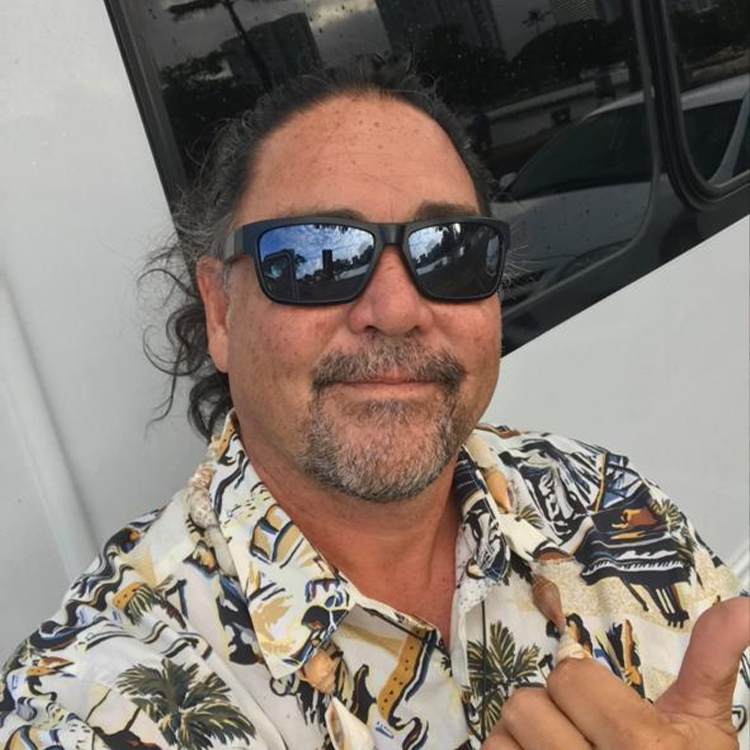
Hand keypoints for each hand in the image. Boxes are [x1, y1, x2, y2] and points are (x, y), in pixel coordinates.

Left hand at [482, 597, 748, 748]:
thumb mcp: (706, 726)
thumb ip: (711, 660)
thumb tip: (745, 605)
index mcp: (641, 745)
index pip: (568, 677)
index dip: (581, 687)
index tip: (600, 706)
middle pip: (525, 706)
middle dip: (549, 714)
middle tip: (577, 732)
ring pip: (499, 741)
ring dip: (520, 742)